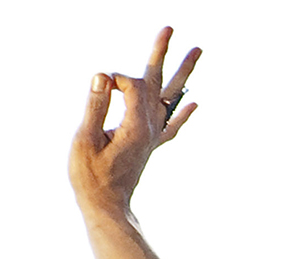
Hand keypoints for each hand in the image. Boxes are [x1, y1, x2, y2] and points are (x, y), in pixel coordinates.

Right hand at [68, 26, 201, 215]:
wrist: (108, 209)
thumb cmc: (91, 178)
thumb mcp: (85, 140)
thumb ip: (95, 106)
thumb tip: (102, 75)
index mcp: (136, 125)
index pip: (130, 84)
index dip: (112, 79)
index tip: (98, 87)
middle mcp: (150, 128)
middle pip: (158, 82)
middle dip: (162, 53)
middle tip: (170, 27)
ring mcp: (152, 137)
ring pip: (170, 98)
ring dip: (182, 73)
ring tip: (197, 50)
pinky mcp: (150, 146)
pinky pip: (171, 126)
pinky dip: (182, 113)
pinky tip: (194, 103)